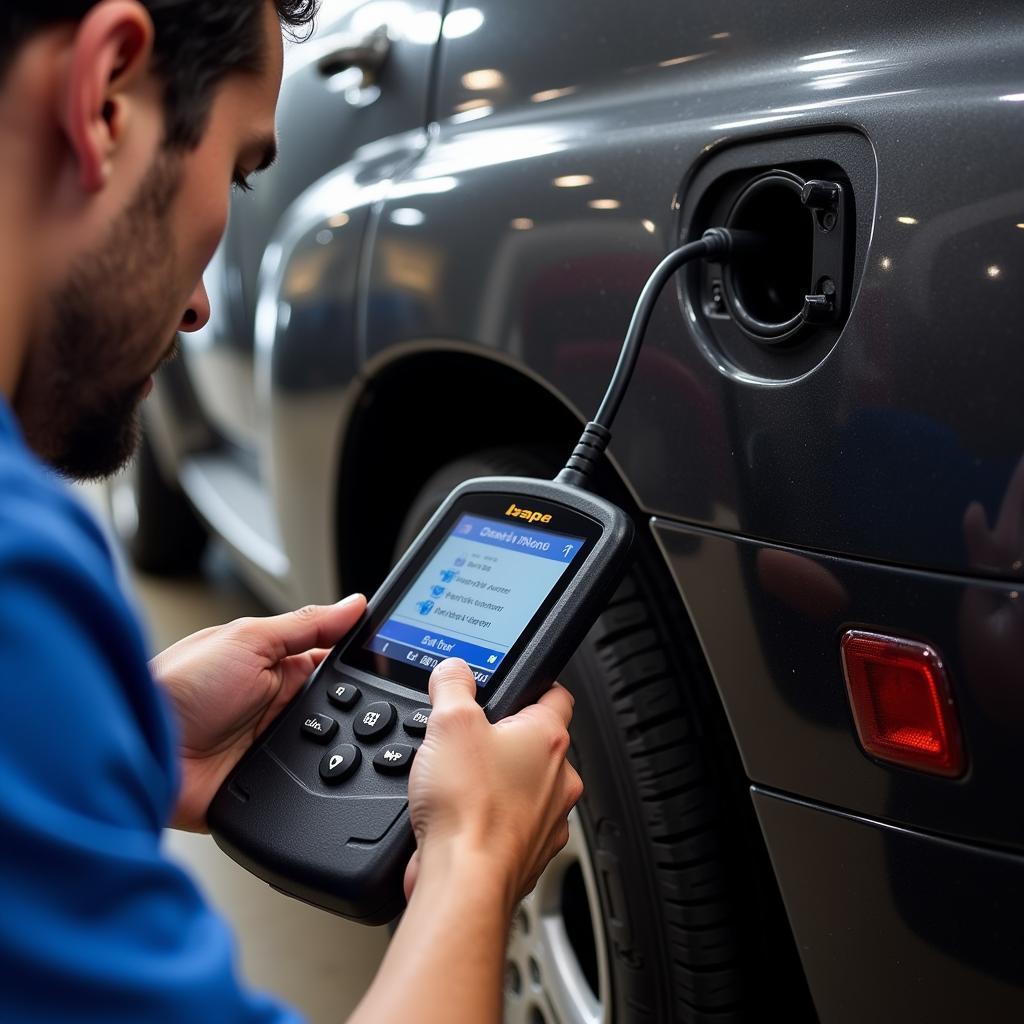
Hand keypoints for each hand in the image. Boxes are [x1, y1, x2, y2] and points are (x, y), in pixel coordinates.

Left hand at [151, 594, 366, 830]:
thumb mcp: (247, 639)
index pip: (335, 660)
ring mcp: (272, 747)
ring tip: (349, 740)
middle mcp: (276, 706)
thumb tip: (354, 604)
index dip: (363, 662)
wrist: (136, 749)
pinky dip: (320, 780)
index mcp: (275, 666)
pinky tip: (329, 774)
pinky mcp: (265, 787)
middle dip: (358, 708)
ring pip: (332, 747)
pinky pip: (307, 784)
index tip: (398, 660)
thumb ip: (305, 625)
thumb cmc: (175, 686)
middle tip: (376, 706)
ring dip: (340, 745)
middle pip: (340, 706)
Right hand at [403, 659, 582, 911]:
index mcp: (548, 738)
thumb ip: (453, 686)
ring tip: (461, 783)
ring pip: (527, 787)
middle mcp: (559, 778)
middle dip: (505, 739)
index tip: (516, 685)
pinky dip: (492, 820)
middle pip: (537, 743)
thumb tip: (455, 671)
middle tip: (470, 740)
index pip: (556, 694)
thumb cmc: (468, 808)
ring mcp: (548, 820)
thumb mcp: (449, 723)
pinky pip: (513, 825)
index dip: (534, 683)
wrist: (464, 882)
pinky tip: (462, 818)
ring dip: (500, 783)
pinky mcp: (529, 853)